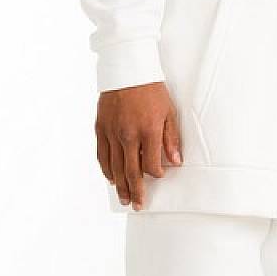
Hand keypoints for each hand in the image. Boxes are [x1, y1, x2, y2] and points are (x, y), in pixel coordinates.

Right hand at [95, 81, 181, 209]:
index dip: (156, 174)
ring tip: (123, 199)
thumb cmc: (151, 90)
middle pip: (131, 171)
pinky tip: (111, 178)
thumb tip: (175, 161)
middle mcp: (128, 135)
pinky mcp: (101, 128)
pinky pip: (102, 155)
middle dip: (136, 191)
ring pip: (115, 167)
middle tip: (137, 206)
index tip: (159, 176)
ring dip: (119, 186)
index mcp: (147, 131)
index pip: (150, 164)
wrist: (126, 69)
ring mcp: (111, 133)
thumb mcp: (168, 112)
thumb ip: (170, 138)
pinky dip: (106, 169)